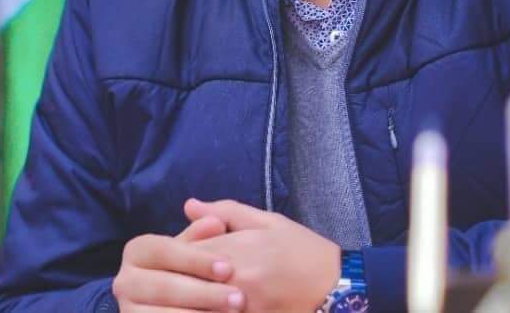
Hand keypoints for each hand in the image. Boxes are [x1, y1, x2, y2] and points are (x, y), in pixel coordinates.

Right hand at [113, 215, 245, 311]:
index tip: (229, 268)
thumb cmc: (192, 268)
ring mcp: (128, 310)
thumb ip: (204, 233)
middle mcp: (125, 281)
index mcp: (138, 250)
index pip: (165, 251)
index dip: (197, 260)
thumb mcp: (196, 247)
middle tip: (238, 299)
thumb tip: (215, 222)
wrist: (183, 300)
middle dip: (204, 293)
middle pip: (164, 287)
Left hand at [186, 199, 339, 312]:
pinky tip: (208, 305)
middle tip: (175, 275)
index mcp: (236, 250)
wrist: (334, 288)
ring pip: (199, 303)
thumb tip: (188, 206)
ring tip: (186, 294)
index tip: (174, 254)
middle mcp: (234, 281)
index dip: (175, 253)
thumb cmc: (300, 249)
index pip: (186, 252)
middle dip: (178, 277)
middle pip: (188, 280)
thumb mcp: (266, 220)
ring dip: (191, 296)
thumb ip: (226, 211)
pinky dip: (207, 309)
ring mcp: (240, 308)